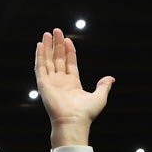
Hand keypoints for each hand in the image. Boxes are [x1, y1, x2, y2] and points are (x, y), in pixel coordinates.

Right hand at [35, 28, 114, 146]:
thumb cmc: (86, 113)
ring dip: (48, 47)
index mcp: (72, 84)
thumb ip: (103, 86)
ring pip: (48, 60)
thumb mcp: (99, 97)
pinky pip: (40, 67)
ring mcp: (51, 82)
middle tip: (56, 31)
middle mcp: (60, 82)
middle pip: (58, 59)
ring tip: (47, 34)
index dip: (69, 51)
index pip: (69, 63)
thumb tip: (111, 78)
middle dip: (57, 45)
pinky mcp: (43, 84)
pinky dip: (40, 56)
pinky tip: (40, 45)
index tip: (69, 39)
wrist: (73, 121)